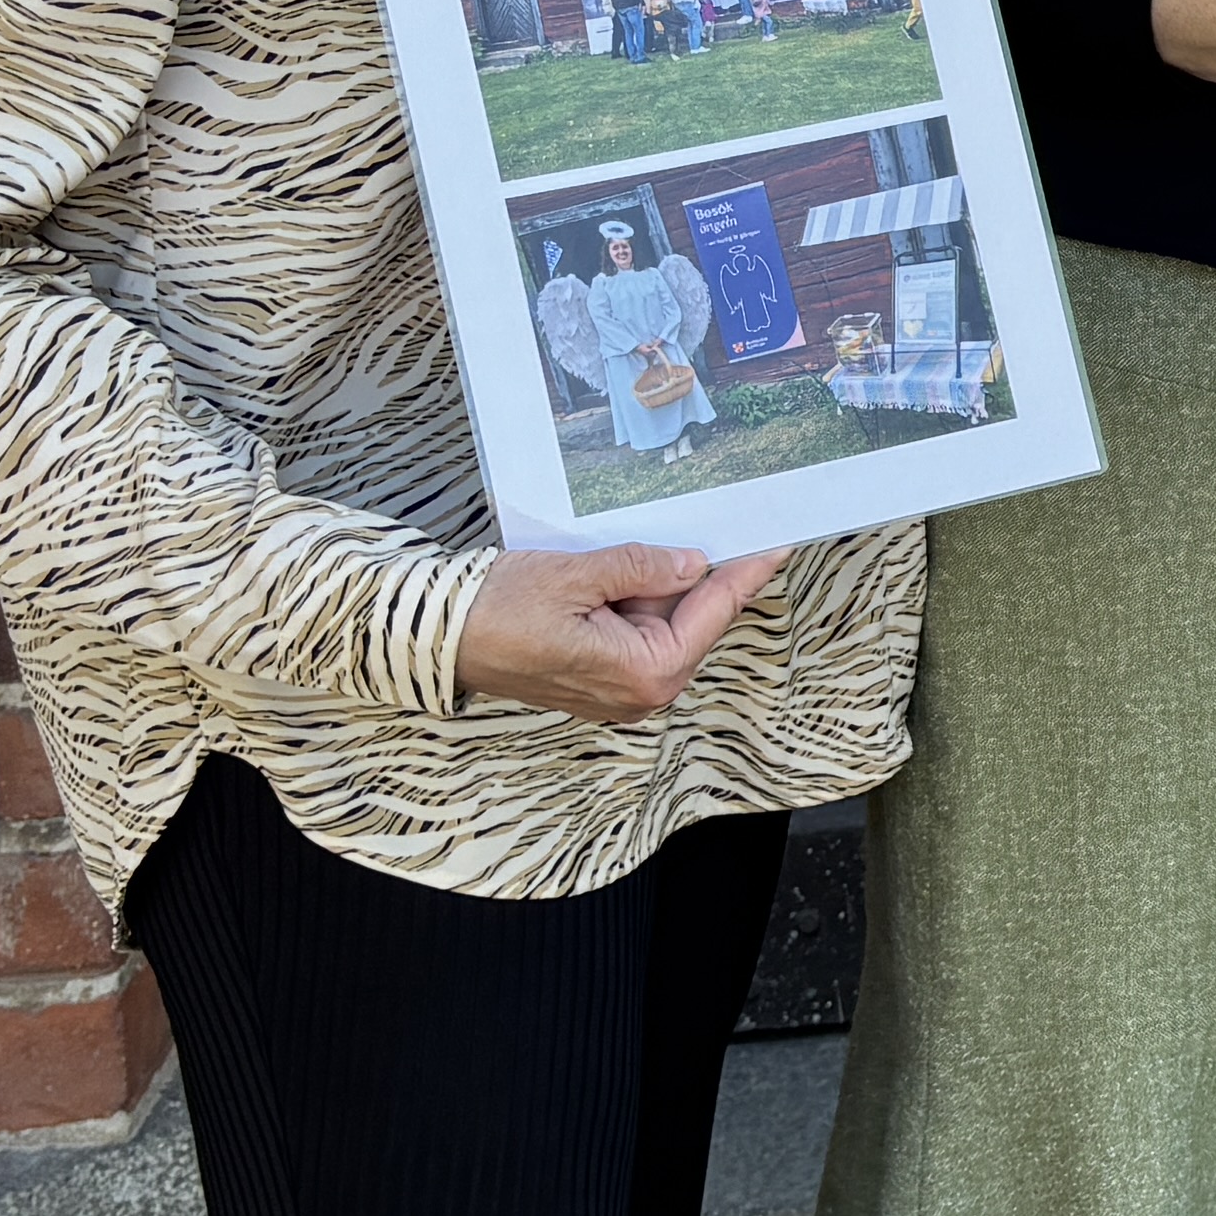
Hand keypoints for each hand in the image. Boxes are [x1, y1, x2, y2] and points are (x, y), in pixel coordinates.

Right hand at [455, 542, 782, 723]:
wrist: (438, 636)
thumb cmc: (498, 612)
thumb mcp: (579, 575)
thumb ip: (642, 568)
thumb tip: (692, 563)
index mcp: (644, 673)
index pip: (712, 612)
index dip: (744, 574)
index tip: (777, 546)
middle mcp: (639, 692)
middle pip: (691, 619)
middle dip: (691, 575)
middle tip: (702, 524)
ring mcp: (619, 689)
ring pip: (662, 623)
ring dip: (653, 586)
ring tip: (619, 555)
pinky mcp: (599, 677)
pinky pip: (635, 632)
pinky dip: (633, 601)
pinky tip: (614, 572)